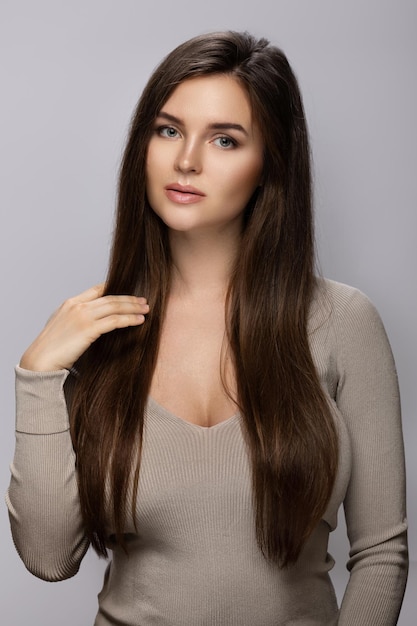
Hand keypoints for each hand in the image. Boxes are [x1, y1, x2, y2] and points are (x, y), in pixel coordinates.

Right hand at [19, 284, 148, 371]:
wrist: (39, 360)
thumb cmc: (50, 349)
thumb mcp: (61, 326)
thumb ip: (75, 319)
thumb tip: (91, 322)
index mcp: (70, 303)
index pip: (97, 289)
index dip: (114, 289)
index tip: (127, 294)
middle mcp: (77, 306)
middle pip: (110, 297)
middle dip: (129, 299)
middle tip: (143, 301)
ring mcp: (82, 316)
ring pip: (114, 306)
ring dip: (133, 307)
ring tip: (145, 309)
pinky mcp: (88, 329)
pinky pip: (114, 321)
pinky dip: (129, 319)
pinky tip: (139, 321)